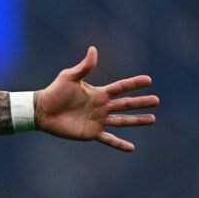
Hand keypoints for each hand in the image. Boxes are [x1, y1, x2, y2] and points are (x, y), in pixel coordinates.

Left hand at [35, 46, 157, 151]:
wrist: (42, 111)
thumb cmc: (54, 92)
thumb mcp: (69, 77)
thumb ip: (84, 67)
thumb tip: (93, 49)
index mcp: (98, 93)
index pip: (120, 87)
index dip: (134, 84)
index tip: (149, 80)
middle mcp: (101, 107)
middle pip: (126, 104)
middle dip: (141, 103)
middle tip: (156, 101)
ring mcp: (98, 120)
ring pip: (122, 120)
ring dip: (137, 121)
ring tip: (152, 119)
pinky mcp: (91, 133)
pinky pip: (108, 139)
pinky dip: (119, 144)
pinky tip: (131, 148)